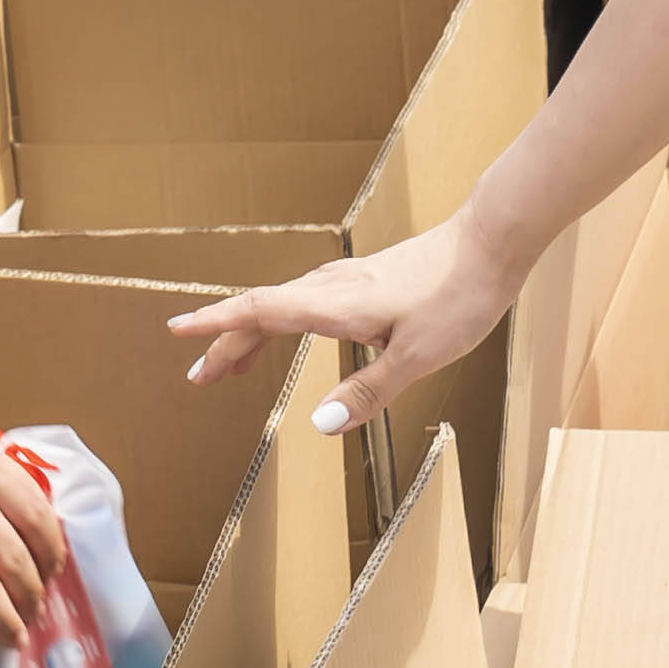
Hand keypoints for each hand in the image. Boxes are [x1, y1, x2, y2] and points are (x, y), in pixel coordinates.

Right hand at [172, 215, 506, 427]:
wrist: (491, 243)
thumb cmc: (458, 296)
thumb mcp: (416, 357)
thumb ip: (367, 391)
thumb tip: (319, 424)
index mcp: (335, 305)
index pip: (258, 312)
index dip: (215, 325)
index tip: (177, 332)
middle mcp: (333, 287)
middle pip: (262, 312)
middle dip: (225, 343)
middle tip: (197, 377)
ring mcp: (348, 280)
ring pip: (283, 305)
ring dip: (252, 333)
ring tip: (231, 365)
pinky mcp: (365, 281)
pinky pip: (304, 300)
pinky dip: (281, 321)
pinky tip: (289, 333)